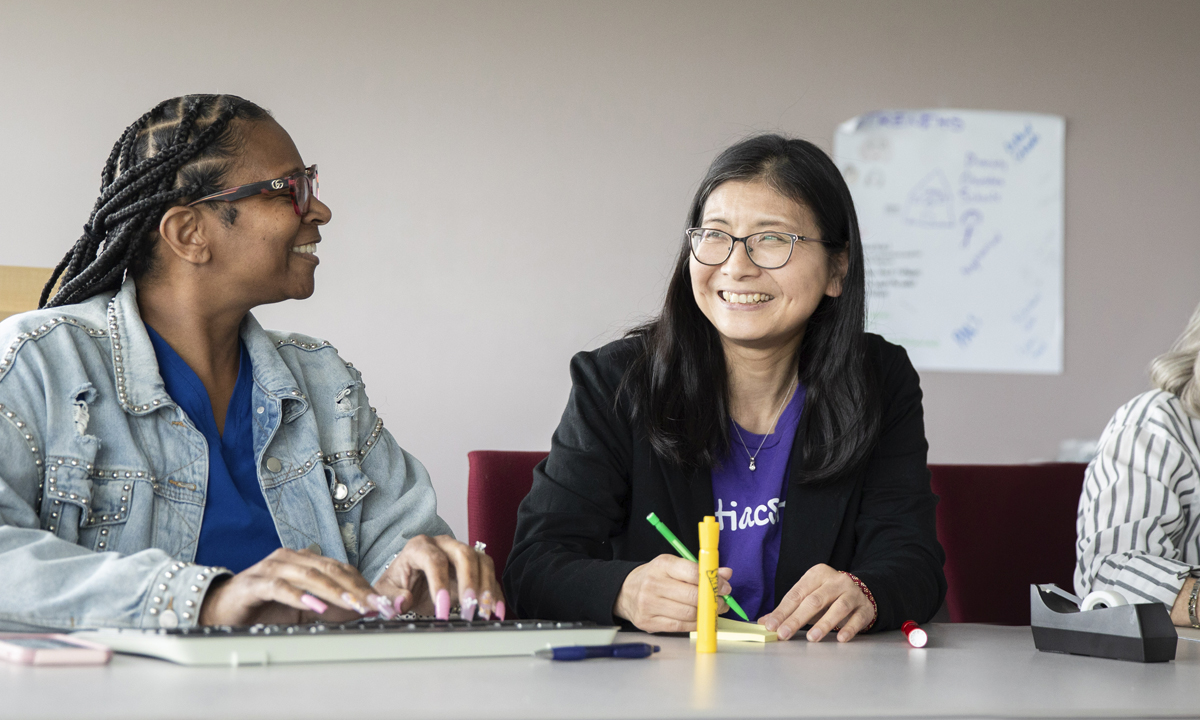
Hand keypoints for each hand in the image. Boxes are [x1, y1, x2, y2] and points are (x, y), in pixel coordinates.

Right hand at [199, 548, 387, 625]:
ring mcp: (270, 568)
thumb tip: (362, 611)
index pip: (340, 568)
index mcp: (303, 560)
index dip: (362, 584)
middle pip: (329, 569)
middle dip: (354, 587)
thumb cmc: (263, 608)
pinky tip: (315, 606)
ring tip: (352, 604)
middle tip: (373, 604)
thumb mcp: (302, 609)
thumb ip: (329, 607)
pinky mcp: (254, 584)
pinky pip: (280, 587)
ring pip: (308, 575)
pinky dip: (300, 597)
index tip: (380, 601)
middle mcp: (289, 558)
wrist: (218, 610)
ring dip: (333, 591)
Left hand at [375, 535, 504, 620]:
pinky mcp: (474, 567)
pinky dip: (495, 593)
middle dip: (469, 582)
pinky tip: (495, 610)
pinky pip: (490, 575)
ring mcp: (461, 554)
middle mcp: (444, 545)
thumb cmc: (398, 583)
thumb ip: (390, 597)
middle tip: (470, 607)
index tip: (442, 609)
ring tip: (484, 612)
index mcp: (419, 547)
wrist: (408, 581)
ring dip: (486, 587)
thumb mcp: (385, 590)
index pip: (433, 560)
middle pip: (464, 554)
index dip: (439, 584)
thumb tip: (403, 602)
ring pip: (482, 562)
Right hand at [613, 554, 730, 632]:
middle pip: (692, 596)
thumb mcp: (674, 566)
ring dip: (706, 614)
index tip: (725, 586)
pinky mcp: (649, 622)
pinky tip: (699, 618)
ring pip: (688, 614)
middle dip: (713, 600)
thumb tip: (726, 574)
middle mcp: (653, 584)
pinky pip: (680, 627)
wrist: (625, 591)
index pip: (693, 572)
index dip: (713, 581)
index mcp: (662, 565)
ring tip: (713, 610)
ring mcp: (649, 605)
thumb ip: (700, 569)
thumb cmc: (655, 577)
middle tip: (722, 601)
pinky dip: (695, 624)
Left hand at [759, 564, 874, 641]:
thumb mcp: (807, 598)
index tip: (771, 626)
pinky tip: (840, 638)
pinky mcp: (865, 607)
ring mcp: (852, 593)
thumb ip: (787, 610)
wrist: (860, 592)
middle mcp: (835, 581)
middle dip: (797, 619)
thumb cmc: (827, 597)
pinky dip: (849, 628)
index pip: (796, 594)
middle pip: (814, 600)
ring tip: (812, 637)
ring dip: (824, 623)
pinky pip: (857, 618)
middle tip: (784, 634)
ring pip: (839, 607)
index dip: (782, 611)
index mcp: (817, 574)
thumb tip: (764, 622)